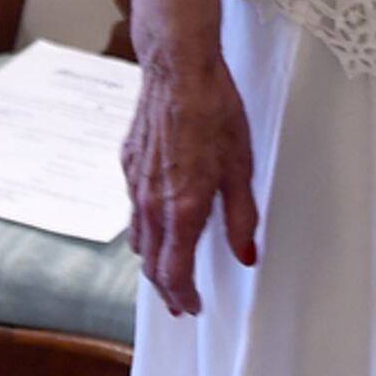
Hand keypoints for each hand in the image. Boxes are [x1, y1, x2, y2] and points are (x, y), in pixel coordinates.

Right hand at [121, 48, 258, 316]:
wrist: (179, 69)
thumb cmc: (213, 112)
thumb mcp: (240, 169)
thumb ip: (242, 218)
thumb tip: (246, 255)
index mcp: (181, 210)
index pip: (173, 274)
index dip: (184, 297)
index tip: (194, 306)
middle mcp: (152, 203)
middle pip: (150, 264)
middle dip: (166, 288)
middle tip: (180, 300)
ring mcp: (135, 183)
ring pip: (138, 238)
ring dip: (152, 260)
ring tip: (167, 267)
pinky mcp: (128, 163)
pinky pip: (133, 208)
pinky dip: (145, 226)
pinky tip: (158, 218)